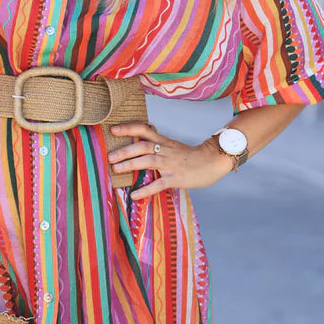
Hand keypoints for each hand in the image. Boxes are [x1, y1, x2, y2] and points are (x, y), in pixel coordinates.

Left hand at [108, 122, 232, 199]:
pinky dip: (145, 190)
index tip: (112, 129)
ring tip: (115, 169)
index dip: (128, 128)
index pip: (144, 130)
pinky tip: (134, 194)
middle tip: (109, 156)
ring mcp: (171, 164)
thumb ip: (158, 146)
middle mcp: (165, 150)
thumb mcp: (173, 147)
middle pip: (142, 146)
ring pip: (148, 161)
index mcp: (164, 142)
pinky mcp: (176, 178)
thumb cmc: (192, 156)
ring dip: (130, 165)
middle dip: (124, 150)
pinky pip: (158, 184)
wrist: (213, 161)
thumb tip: (139, 149)